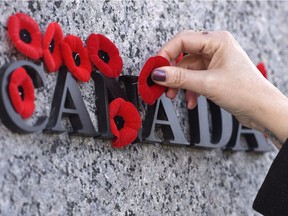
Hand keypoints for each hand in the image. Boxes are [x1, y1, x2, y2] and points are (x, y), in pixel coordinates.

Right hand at [152, 30, 287, 147]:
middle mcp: (215, 48)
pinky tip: (191, 101)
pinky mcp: (214, 74)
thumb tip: (159, 74)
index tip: (155, 69)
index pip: (182, 40)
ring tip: (173, 95)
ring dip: (179, 83)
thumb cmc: (246, 92)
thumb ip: (180, 78)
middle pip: (183, 55)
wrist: (262, 110)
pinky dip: (189, 90)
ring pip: (187, 69)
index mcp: (217, 41)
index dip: (165, 54)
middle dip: (172, 72)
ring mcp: (214, 61)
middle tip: (161, 84)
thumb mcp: (208, 84)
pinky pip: (194, 78)